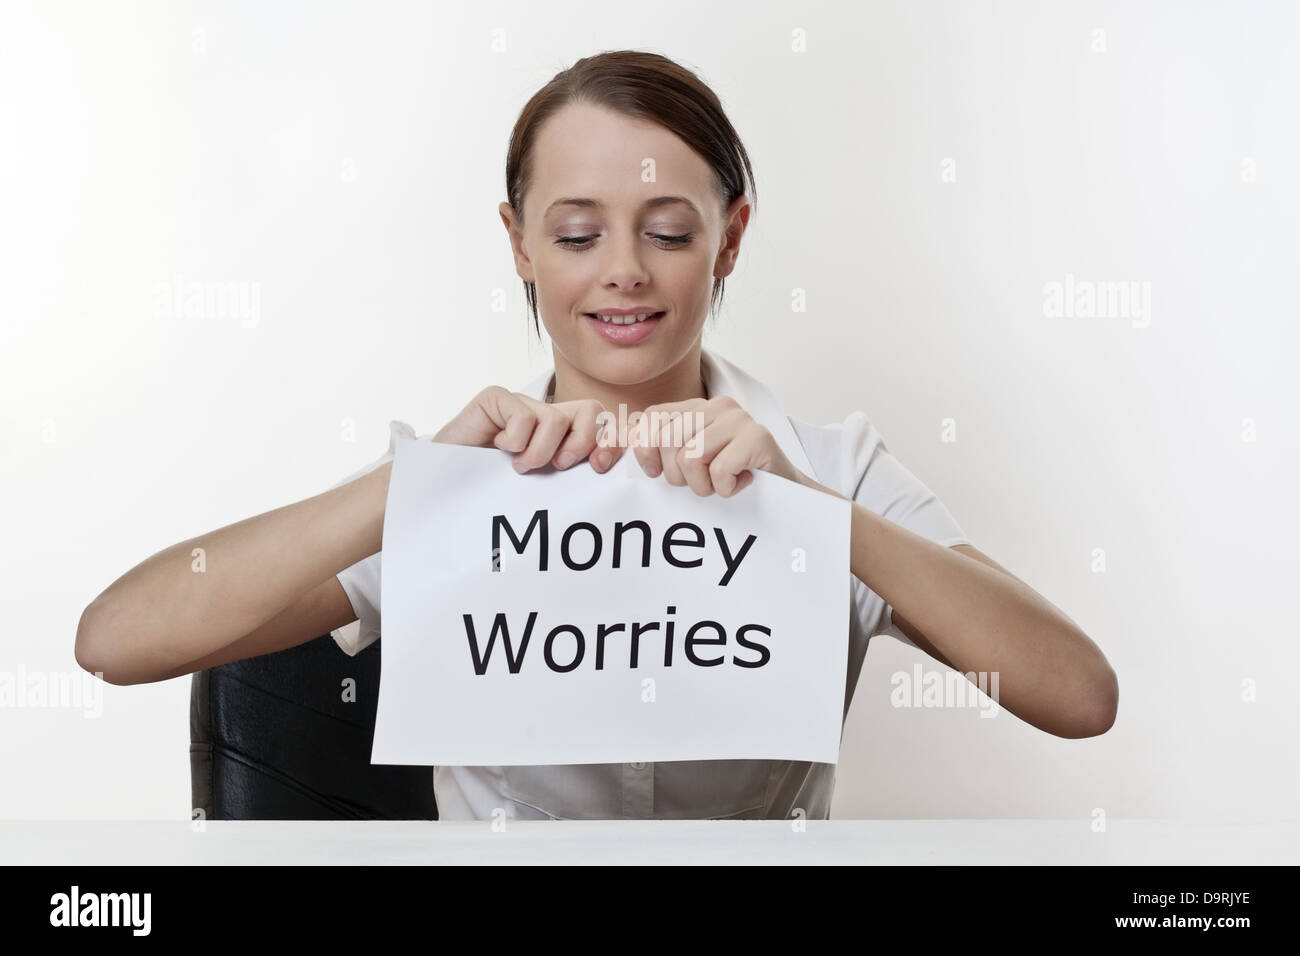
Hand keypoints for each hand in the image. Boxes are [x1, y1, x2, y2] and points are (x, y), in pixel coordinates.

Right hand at [433, 387, 627, 473]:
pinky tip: (497, 450)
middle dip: (583, 443)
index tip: (599, 468)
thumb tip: (605, 477)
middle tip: (558, 466)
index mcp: (564, 437)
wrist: (445, 490)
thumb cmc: (496, 491)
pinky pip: (523, 416)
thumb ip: (572, 479)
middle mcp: (547, 417)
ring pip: (556, 419)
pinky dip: (514, 441)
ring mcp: (522, 405)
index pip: (604, 426)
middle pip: (592, 411)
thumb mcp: (544, 489)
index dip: (611, 443)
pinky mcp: (497, 399)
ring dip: (539, 452)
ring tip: (518, 466)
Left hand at [627, 395, 807, 496]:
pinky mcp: (758, 437)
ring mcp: (739, 419)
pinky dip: (725, 488)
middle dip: (676, 474)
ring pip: (689, 457)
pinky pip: (717, 470)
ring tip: (721, 484)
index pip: (651, 418)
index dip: (643, 450)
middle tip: (701, 482)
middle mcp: (717, 406)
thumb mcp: (690, 460)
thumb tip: (618, 441)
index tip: (655, 473)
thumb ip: (660, 447)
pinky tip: (740, 483)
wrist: (786, 493)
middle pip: (666, 439)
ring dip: (702, 485)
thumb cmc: (733, 478)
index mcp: (697, 407)